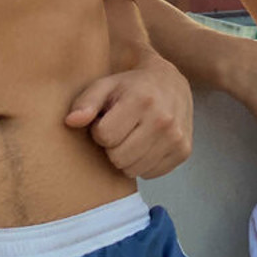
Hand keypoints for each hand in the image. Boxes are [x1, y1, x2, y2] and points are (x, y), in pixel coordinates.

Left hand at [64, 55, 192, 178]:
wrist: (170, 83)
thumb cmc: (131, 86)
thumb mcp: (105, 85)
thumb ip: (86, 102)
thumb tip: (71, 122)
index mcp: (142, 100)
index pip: (105, 136)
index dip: (100, 130)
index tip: (107, 119)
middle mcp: (163, 120)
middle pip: (119, 158)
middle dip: (113, 146)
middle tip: (119, 129)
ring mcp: (177, 138)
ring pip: (134, 170)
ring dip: (127, 157)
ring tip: (132, 135)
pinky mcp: (184, 151)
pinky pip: (151, 173)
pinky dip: (144, 162)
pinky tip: (146, 143)